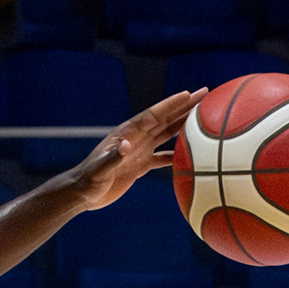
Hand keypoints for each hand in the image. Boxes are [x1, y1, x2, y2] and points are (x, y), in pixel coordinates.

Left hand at [65, 86, 204, 212]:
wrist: (84, 193)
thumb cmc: (89, 180)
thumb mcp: (100, 169)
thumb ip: (113, 157)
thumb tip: (126, 145)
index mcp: (127, 134)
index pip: (153, 115)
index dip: (170, 105)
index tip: (188, 94)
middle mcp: (136, 138)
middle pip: (165, 119)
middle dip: (184, 107)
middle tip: (204, 94)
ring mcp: (139, 151)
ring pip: (166, 134)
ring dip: (184, 125)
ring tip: (203, 116)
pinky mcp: (140, 165)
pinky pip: (163, 156)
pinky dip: (177, 153)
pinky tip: (192, 153)